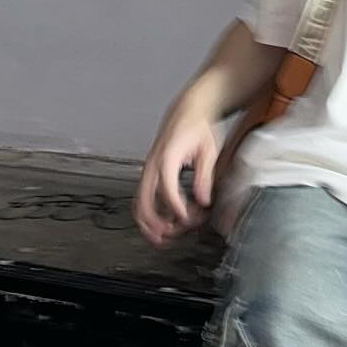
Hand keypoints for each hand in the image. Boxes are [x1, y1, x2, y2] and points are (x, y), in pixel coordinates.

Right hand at [133, 111, 217, 247]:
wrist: (189, 110)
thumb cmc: (198, 126)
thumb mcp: (208, 150)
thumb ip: (204, 176)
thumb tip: (203, 199)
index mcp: (167, 158)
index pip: (167, 192)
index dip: (177, 210)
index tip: (188, 219)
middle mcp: (153, 163)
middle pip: (144, 200)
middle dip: (154, 222)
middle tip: (168, 236)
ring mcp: (149, 167)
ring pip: (138, 200)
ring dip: (147, 221)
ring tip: (160, 236)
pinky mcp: (150, 170)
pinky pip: (142, 195)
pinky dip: (147, 211)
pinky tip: (159, 221)